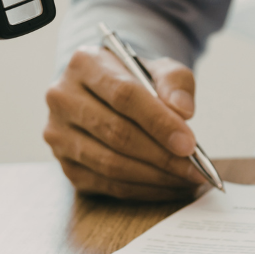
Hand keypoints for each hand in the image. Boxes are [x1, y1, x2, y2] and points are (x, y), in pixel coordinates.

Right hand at [44, 46, 204, 199]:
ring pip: (110, 164)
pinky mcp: (65, 165)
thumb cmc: (136, 81)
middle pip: (116, 133)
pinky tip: (168, 186)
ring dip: (155, 177)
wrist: (107, 94)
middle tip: (195, 169)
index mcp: (85, 63)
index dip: (159, 122)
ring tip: (187, 179)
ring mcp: (58, 134)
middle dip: (162, 156)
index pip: (124, 95)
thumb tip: (184, 112)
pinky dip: (142, 190)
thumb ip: (175, 83)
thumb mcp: (159, 69)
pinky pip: (107, 184)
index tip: (190, 144)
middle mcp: (62, 98)